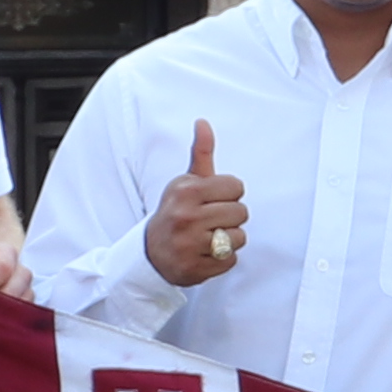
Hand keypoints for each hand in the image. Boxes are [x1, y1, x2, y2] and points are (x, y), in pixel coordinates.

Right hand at [147, 119, 249, 288]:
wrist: (150, 252)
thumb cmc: (175, 211)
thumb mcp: (186, 181)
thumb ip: (201, 153)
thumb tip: (203, 122)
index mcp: (186, 191)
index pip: (236, 187)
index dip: (229, 194)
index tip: (213, 200)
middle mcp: (186, 217)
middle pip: (241, 213)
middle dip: (230, 217)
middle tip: (211, 220)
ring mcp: (190, 245)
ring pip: (239, 238)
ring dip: (229, 239)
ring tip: (209, 237)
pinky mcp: (195, 269)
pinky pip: (231, 260)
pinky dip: (222, 259)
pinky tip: (205, 253)